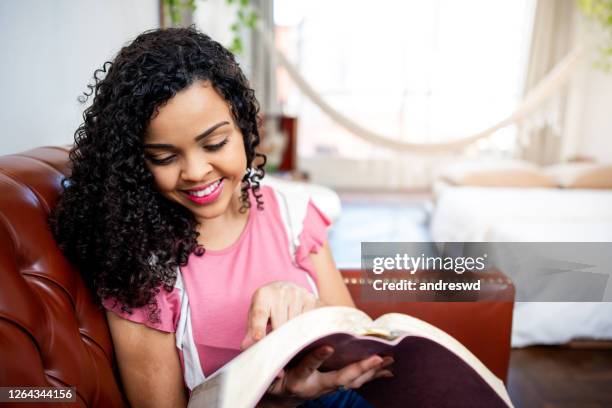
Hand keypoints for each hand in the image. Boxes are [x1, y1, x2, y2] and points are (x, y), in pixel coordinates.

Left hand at [241, 281, 320, 349]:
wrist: (285, 287)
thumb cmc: (268, 305)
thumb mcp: (256, 314)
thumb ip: (251, 329)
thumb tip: (245, 346)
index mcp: (263, 295)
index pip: (260, 314)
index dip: (258, 327)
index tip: (258, 338)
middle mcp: (281, 292)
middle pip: (279, 325)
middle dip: (277, 339)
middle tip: (276, 351)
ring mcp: (297, 294)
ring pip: (294, 326)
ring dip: (291, 335)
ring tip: (288, 336)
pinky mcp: (310, 299)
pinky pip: (308, 322)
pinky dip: (304, 330)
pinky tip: (300, 329)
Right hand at [266, 345, 393, 401]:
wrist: (279, 400)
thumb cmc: (273, 382)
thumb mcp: (269, 374)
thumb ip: (272, 366)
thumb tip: (265, 357)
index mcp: (297, 380)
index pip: (307, 367)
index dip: (317, 358)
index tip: (328, 348)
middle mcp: (315, 387)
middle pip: (339, 379)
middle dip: (359, 369)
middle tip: (377, 359)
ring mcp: (326, 389)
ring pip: (351, 382)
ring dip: (371, 372)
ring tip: (389, 362)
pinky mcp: (333, 387)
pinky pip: (355, 382)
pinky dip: (371, 376)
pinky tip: (386, 371)